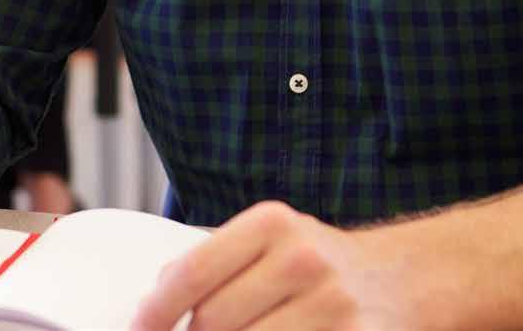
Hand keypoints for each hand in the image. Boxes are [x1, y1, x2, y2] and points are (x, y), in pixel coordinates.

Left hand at [131, 201, 407, 330]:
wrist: (406, 278)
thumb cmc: (322, 263)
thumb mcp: (272, 240)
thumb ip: (218, 259)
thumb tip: (156, 297)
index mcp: (272, 224)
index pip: (192, 271)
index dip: (155, 310)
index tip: (136, 330)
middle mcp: (302, 259)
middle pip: (213, 320)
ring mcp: (331, 307)